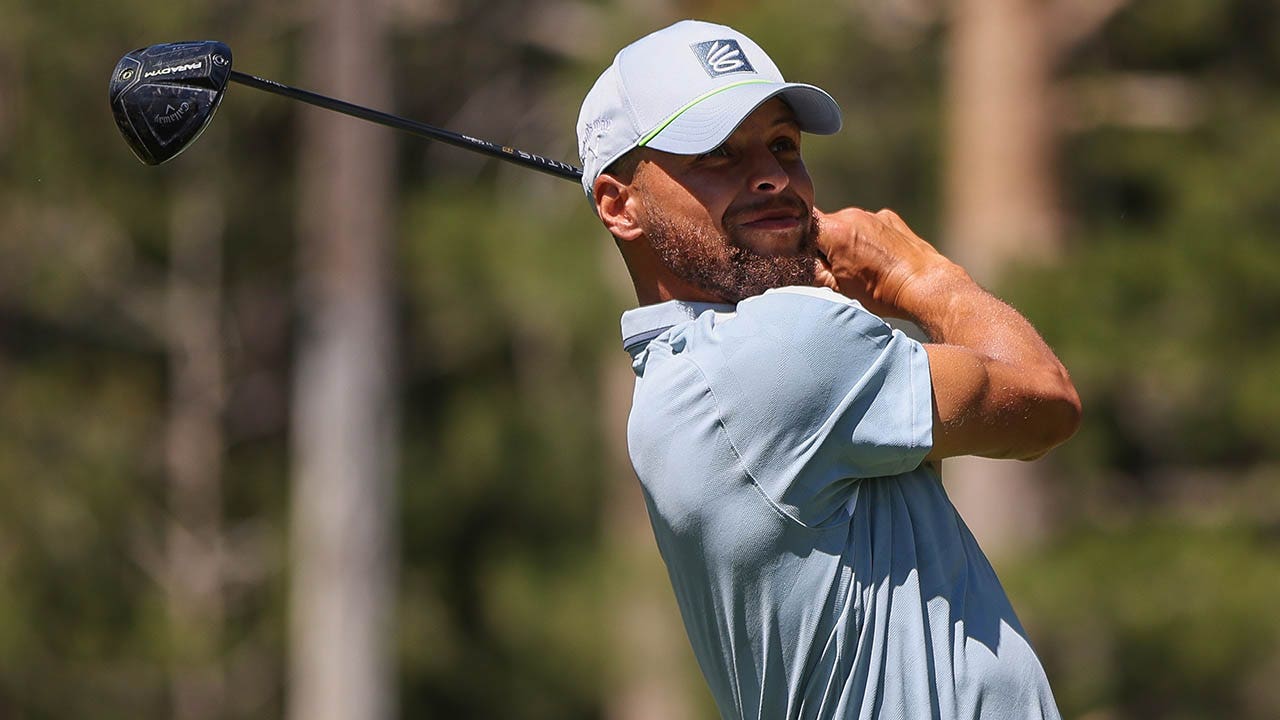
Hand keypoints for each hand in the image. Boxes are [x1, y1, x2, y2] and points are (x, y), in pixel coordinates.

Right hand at [813, 207, 955, 319]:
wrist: (924, 285)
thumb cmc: (882, 290)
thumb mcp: (838, 287)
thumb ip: (814, 270)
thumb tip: (800, 264)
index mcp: (835, 231)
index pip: (804, 225)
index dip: (798, 240)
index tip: (802, 256)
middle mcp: (853, 215)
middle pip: (826, 226)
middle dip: (825, 245)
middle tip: (835, 270)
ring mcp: (874, 215)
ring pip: (848, 225)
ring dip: (848, 242)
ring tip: (862, 267)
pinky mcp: (890, 219)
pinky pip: (869, 225)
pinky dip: (867, 239)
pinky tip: (878, 259)